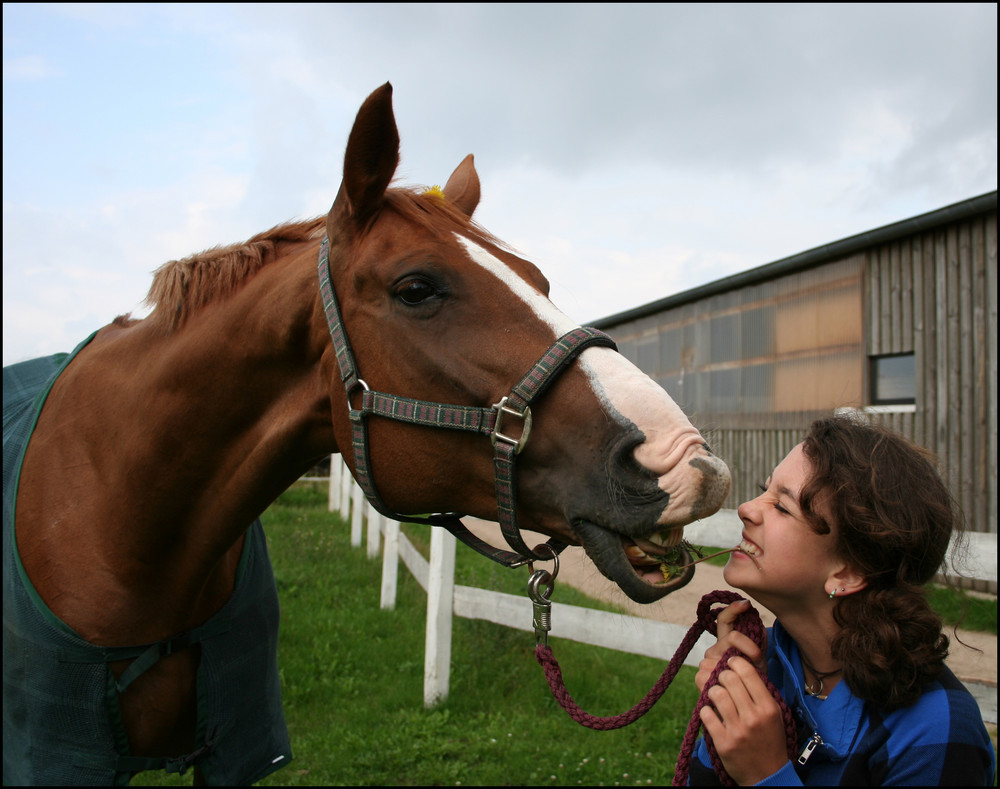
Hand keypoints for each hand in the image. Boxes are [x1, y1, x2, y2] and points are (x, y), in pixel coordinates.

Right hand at [695, 600, 765, 691]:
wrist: (744, 707)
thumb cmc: (753, 683)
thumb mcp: (759, 661)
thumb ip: (757, 642)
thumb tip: (757, 624)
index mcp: (726, 641)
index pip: (725, 619)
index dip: (733, 609)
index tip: (746, 604)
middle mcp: (715, 649)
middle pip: (730, 637)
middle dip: (749, 647)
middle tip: (758, 659)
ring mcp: (708, 663)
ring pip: (726, 655)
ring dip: (746, 664)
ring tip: (753, 676)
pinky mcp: (701, 678)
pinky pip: (715, 673)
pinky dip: (731, 678)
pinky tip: (739, 685)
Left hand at [699, 657, 788, 784]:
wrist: (768, 775)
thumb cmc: (770, 739)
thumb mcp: (774, 714)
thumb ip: (759, 691)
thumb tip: (738, 664)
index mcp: (768, 707)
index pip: (747, 672)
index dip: (734, 662)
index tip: (730, 663)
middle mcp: (754, 717)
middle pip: (728, 678)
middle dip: (720, 675)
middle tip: (720, 679)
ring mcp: (738, 730)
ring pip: (716, 693)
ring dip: (712, 691)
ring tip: (715, 696)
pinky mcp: (723, 743)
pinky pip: (706, 714)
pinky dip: (705, 710)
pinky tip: (711, 713)